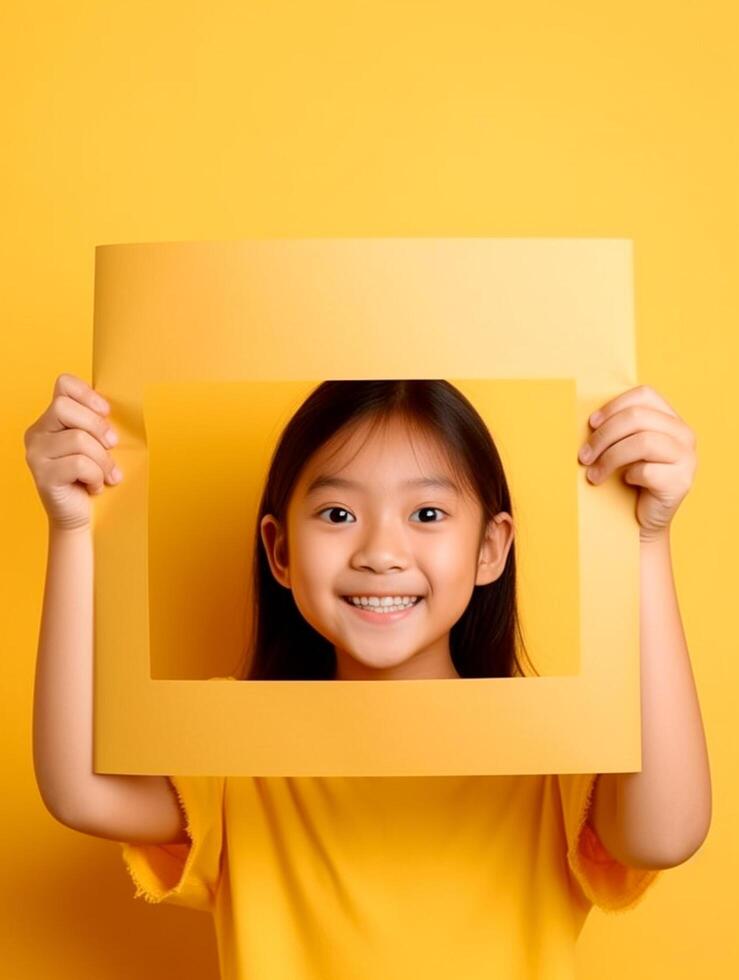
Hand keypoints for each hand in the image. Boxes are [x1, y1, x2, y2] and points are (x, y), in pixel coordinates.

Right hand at [23, 373, 122, 531]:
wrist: (80, 516)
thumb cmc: (92, 477)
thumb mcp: (97, 445)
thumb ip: (97, 425)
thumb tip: (117, 408)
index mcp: (50, 420)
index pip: (63, 385)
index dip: (88, 394)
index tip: (106, 412)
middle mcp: (37, 433)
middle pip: (65, 408)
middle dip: (97, 427)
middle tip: (112, 446)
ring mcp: (35, 454)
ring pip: (78, 439)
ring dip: (103, 460)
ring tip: (106, 475)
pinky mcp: (42, 475)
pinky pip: (79, 464)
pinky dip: (96, 476)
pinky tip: (95, 486)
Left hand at [577, 384, 697, 542]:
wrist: (641, 518)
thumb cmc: (627, 478)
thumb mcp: (622, 446)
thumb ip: (616, 428)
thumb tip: (589, 420)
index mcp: (670, 418)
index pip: (644, 395)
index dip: (614, 406)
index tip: (591, 424)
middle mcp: (684, 433)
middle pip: (637, 418)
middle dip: (604, 436)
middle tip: (584, 456)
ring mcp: (687, 457)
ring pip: (643, 442)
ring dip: (610, 458)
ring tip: (593, 474)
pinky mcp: (682, 481)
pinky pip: (647, 470)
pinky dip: (629, 475)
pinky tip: (625, 482)